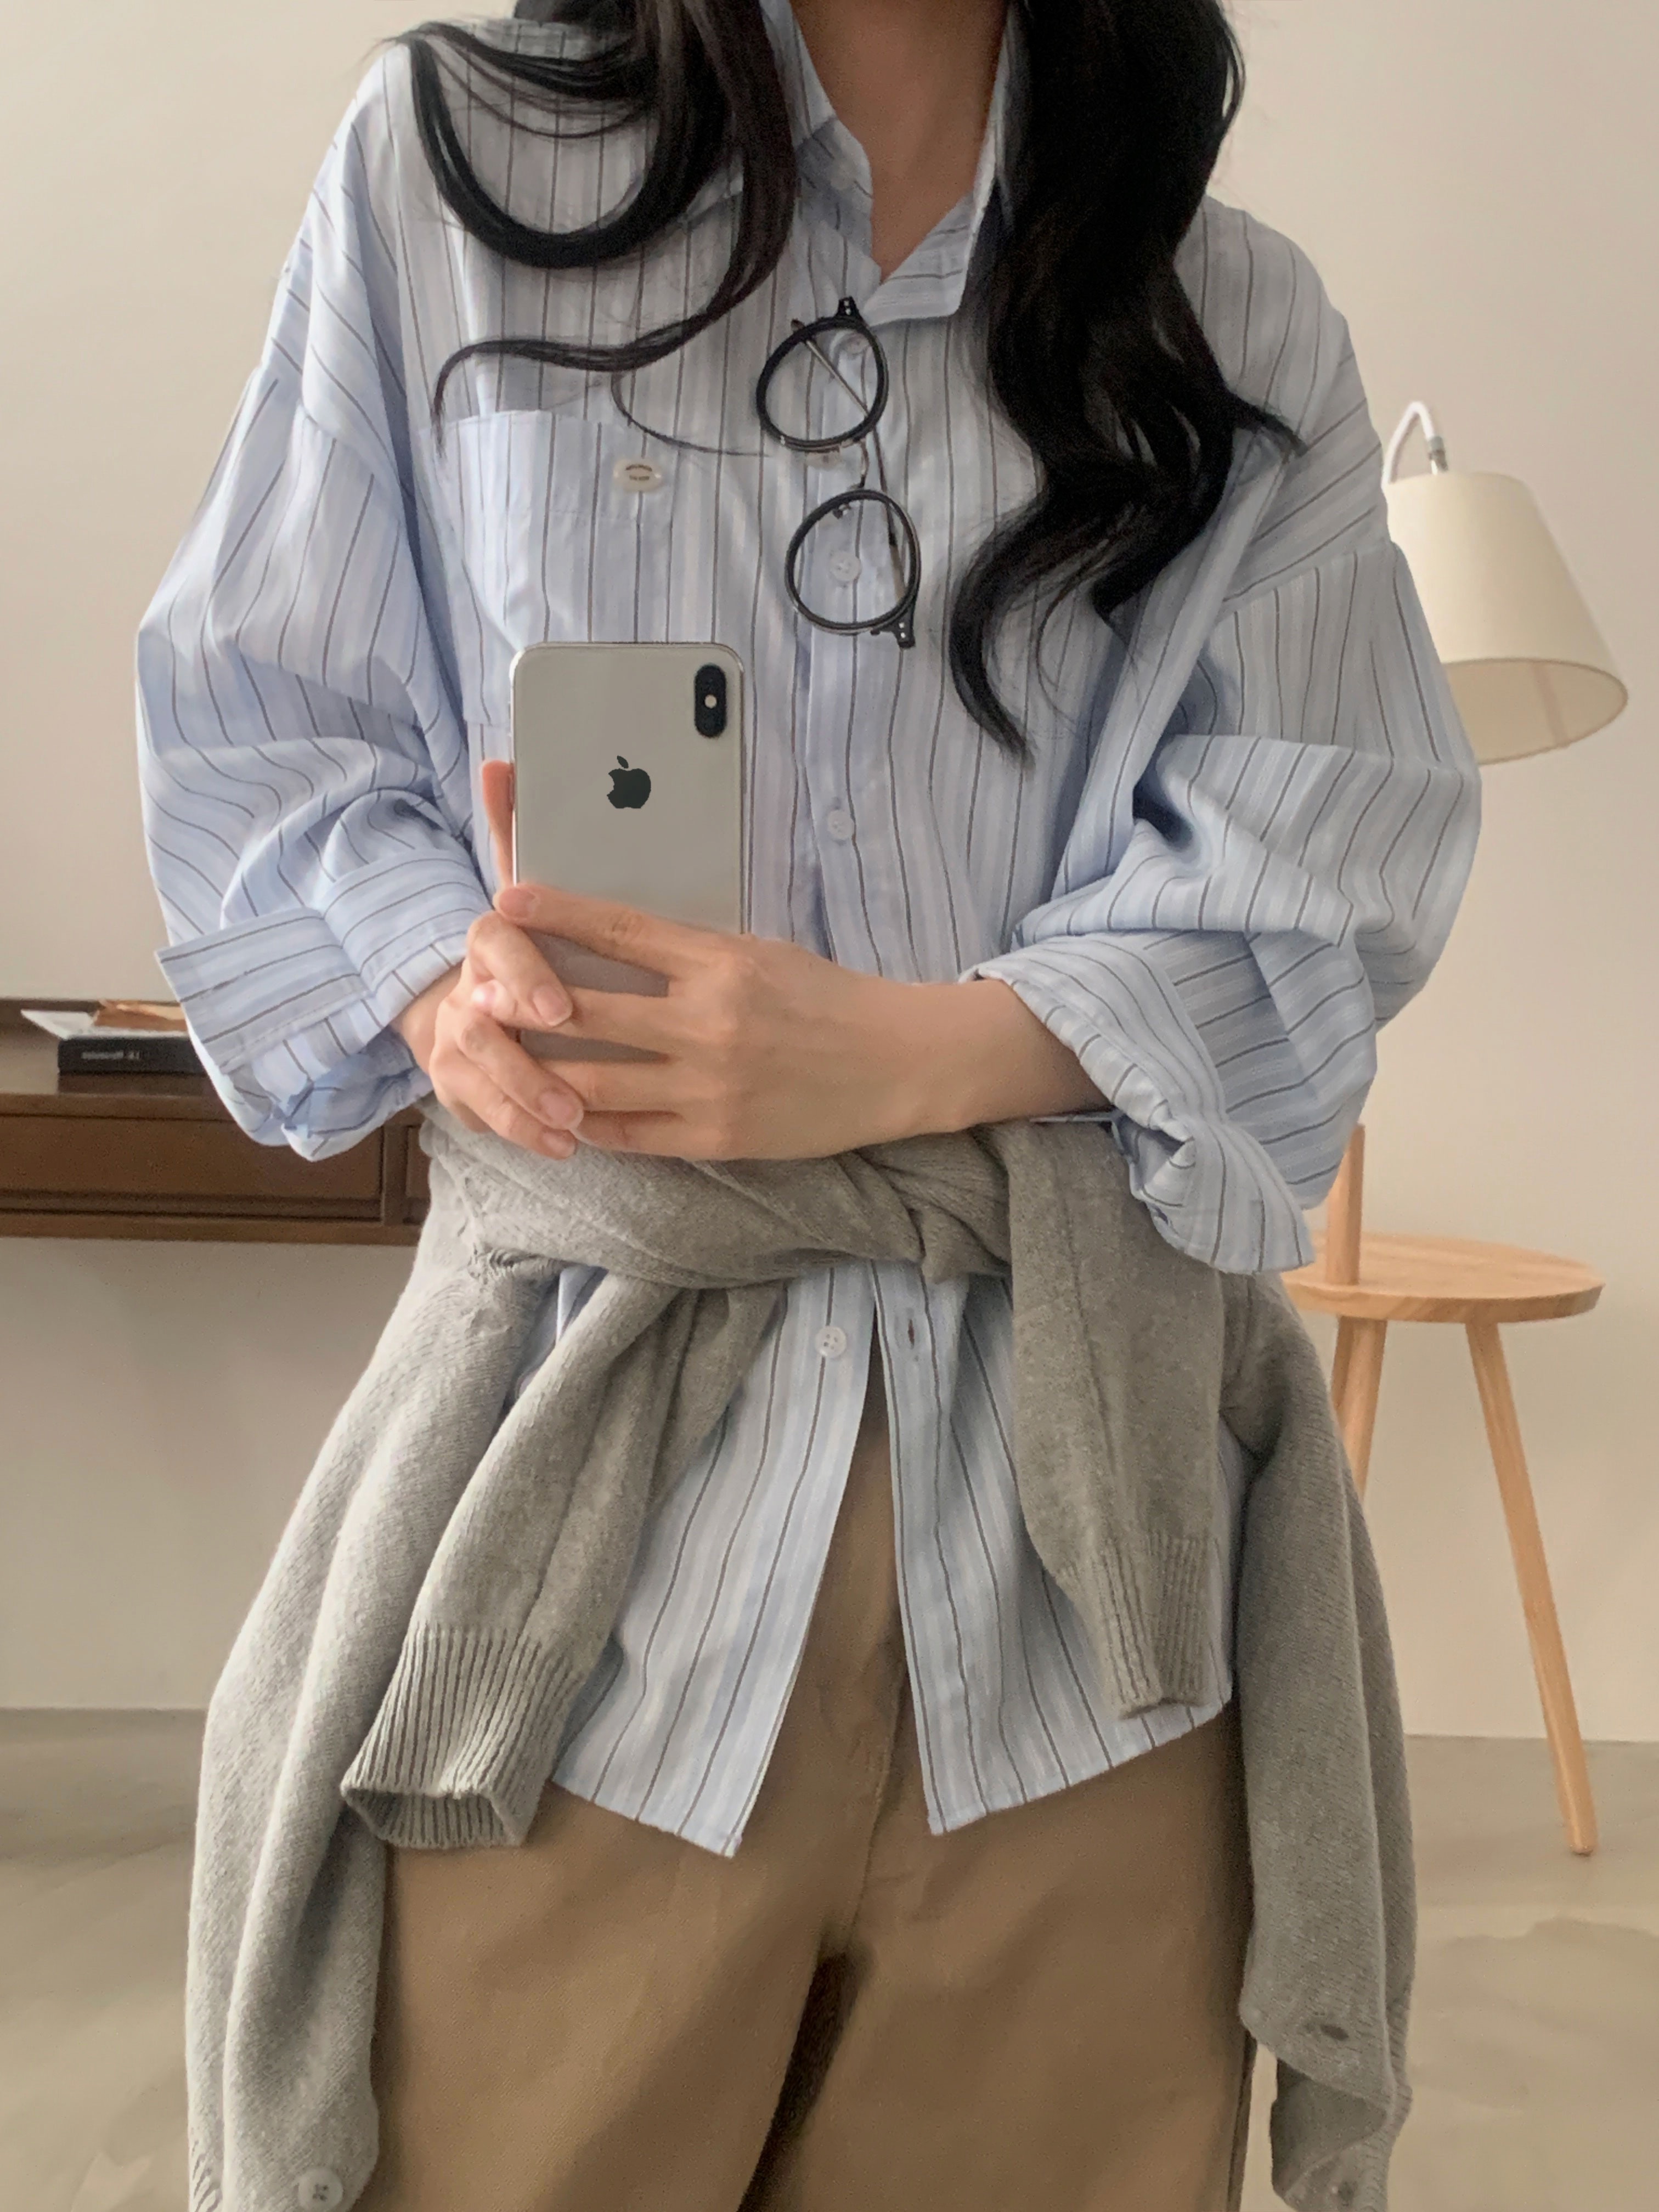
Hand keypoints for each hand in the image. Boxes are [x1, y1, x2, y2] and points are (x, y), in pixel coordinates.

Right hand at [391, 761, 589, 1158]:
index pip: (495, 947)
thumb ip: (520, 833)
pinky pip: (483, 1115)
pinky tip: (565, 1146)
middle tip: (573, 1092)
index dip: (524, 977)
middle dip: (524, 1062)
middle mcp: (465, 987)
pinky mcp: (457, 1085)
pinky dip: (522, 1130)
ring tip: (574, 1128)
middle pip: (477, 1026)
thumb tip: (503, 762)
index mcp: (492, 935)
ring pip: (476, 1077)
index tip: (558, 1010)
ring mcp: (454, 1039)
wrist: (469, 991)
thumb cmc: (528, 941)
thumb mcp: (532, 886)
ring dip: (526, 1104)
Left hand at [481, 879, 1108, 1158]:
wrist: (896, 1063)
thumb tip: (618, 941)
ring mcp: (709, 1084)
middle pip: (588, 1011)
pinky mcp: (717, 1135)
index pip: (619, 929)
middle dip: (523, 1005)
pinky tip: (556, 1116)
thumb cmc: (827, 999)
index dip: (555, 913)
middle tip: (476, 997)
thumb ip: (692, 952)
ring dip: (540, 1074)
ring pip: (595, 1083)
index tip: (505, 898)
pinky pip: (630, 1134)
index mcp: (719, 962)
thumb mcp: (761, 953)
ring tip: (500, 1064)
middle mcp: (707, 1022)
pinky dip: (587, 1125)